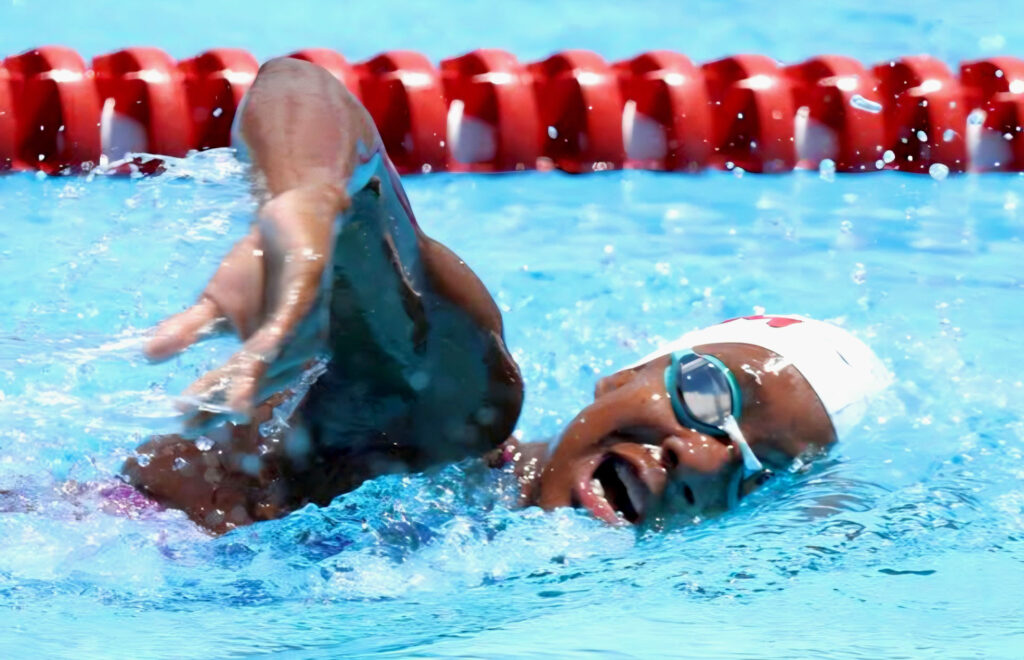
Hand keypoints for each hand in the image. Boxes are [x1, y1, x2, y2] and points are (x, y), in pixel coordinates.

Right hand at [145, 184, 346, 431]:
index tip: (182, 423)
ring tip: (230, 404)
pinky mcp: (309, 292)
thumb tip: (146, 353)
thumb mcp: (215, 301)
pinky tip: (262, 352)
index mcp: (273, 354)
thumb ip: (188, 329)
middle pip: (256, 378)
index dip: (212, 403)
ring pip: (274, 357)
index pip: (239, 384)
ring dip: (252, 379)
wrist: (292, 217)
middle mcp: (295, 347)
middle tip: (194, 419)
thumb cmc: (258, 266)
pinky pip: (292, 320)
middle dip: (226, 397)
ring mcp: (305, 322)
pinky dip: (278, 339)